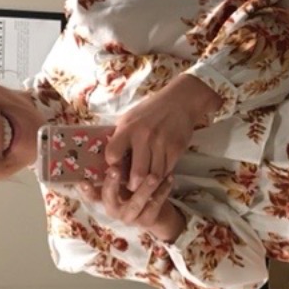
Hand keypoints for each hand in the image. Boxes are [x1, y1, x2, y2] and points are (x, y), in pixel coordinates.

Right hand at [79, 168, 184, 242]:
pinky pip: (154, 206)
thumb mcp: (127, 177)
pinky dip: (162, 192)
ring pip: (135, 203)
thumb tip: (116, 140)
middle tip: (114, 170)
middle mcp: (114, 209)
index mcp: (107, 198)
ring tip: (153, 176)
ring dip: (144, 188)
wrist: (159, 211)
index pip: (92, 194)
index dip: (86, 190)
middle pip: (109, 199)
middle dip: (111, 184)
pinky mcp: (146, 221)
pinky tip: (169, 178)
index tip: (83, 181)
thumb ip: (120, 166)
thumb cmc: (139, 188)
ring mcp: (129, 218)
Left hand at [106, 75, 222, 191]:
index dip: (112, 166)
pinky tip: (158, 174)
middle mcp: (144, 137)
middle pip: (136, 174)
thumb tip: (109, 159)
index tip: (115, 169)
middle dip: (133, 185)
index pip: (112, 155)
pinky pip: (167, 171)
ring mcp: (162, 144)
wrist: (180, 101)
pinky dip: (162, 177)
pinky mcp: (176, 149)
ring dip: (149, 184)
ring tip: (145, 184)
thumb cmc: (150, 111)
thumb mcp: (129, 118)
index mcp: (127, 128)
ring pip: (154, 177)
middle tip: (132, 186)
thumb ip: (120, 137)